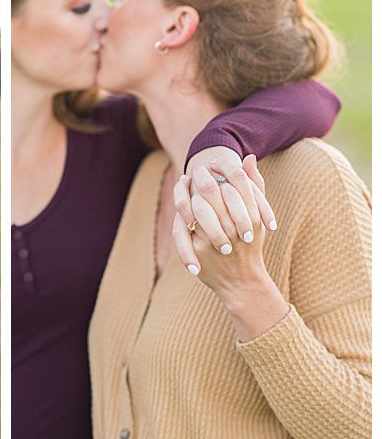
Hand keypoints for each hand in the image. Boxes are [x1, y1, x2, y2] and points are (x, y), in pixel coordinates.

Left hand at [173, 155, 289, 339]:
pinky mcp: (198, 250)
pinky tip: (181, 197)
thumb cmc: (251, 245)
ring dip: (189, 192)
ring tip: (185, 179)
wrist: (241, 282)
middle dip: (202, 178)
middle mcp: (234, 229)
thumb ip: (254, 187)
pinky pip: (186, 225)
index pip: (236, 185)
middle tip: (196, 167)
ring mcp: (214, 240)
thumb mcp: (258, 218)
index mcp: (251, 219)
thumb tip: (248, 157)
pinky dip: (183, 210)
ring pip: (197, 208)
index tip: (213, 162)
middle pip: (213, 193)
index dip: (222, 170)